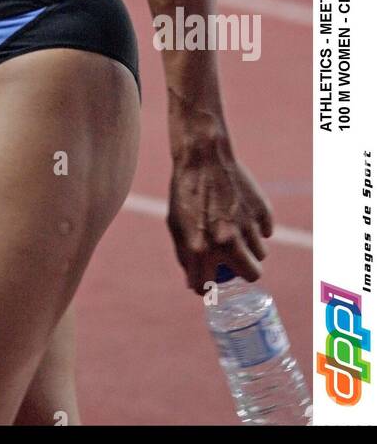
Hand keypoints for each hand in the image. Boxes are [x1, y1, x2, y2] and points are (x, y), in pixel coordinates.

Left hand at [167, 136, 273, 294]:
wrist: (201, 158)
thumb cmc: (185, 191)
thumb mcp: (176, 224)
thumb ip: (185, 255)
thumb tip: (195, 283)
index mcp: (200, 249)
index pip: (207, 286)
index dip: (207, 285)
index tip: (209, 281)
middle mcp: (226, 242)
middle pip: (253, 274)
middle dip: (245, 272)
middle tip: (238, 260)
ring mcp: (246, 227)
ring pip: (261, 253)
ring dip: (252, 247)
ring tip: (239, 230)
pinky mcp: (261, 211)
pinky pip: (267, 230)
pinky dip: (259, 227)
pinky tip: (245, 214)